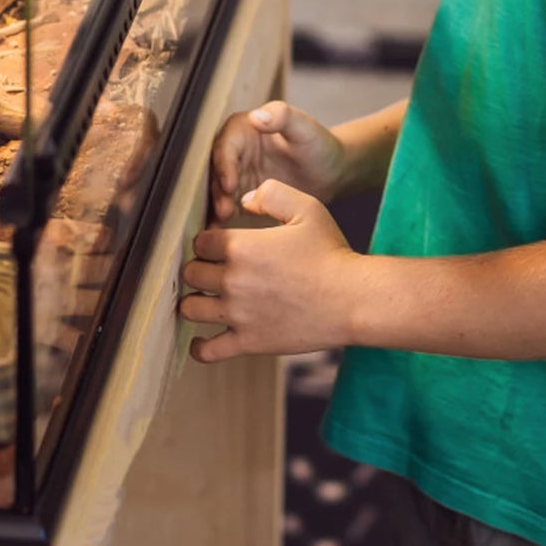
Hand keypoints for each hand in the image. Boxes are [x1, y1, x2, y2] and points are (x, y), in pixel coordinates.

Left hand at [180, 179, 358, 360]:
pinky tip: (202, 341)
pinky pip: (208, 350)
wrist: (356, 299)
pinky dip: (200, 348)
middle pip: (190, 274)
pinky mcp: (250, 342)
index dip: (207, 244)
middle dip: (198, 271)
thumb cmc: (332, 254)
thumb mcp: (306, 209)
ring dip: (194, 304)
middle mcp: (233, 279)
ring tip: (204, 302)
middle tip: (211, 274)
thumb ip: (271, 194)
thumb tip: (243, 200)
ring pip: (190, 309)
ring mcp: (239, 313)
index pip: (199, 243)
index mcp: (240, 246)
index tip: (218, 249)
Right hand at [209, 100, 345, 221]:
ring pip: (217, 191)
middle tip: (224, 211)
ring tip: (221, 225)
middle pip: (215, 171)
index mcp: (241, 130)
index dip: (224, 166)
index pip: (225, 146)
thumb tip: (255, 116)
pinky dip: (223, 220)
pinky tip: (223, 234)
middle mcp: (232, 152)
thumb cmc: (318, 145)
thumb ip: (282, 116)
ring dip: (217, 207)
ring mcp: (234, 175)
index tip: (229, 185)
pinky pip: (227, 206)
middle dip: (217, 191)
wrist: (330, 173)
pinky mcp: (239, 195)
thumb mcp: (304, 128)